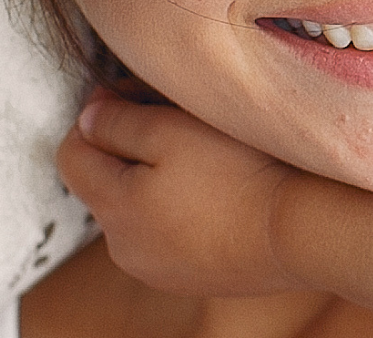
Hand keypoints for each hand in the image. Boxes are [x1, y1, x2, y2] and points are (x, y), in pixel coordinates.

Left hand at [59, 88, 305, 297]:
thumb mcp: (170, 129)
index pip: (70, 154)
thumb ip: (116, 121)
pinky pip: (167, 235)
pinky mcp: (190, 278)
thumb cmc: (240, 174)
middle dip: (126, 150)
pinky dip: (180, 211)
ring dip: (153, 182)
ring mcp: (157, 269)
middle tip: (172, 121)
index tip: (128, 94)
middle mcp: (124, 249)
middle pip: (103, 184)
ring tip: (201, 161)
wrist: (302, 232)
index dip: (92, 116)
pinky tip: (217, 195)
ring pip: (135, 211)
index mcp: (113, 209)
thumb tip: (87, 118)